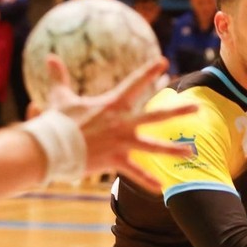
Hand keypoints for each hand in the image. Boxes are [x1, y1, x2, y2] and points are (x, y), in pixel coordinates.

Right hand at [41, 54, 194, 190]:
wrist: (50, 146)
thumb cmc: (56, 122)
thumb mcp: (59, 97)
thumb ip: (58, 77)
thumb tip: (48, 57)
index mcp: (112, 104)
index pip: (135, 83)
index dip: (149, 70)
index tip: (163, 61)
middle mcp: (122, 123)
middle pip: (157, 116)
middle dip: (179, 111)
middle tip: (198, 107)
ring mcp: (121, 143)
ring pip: (154, 147)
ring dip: (173, 150)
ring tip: (192, 152)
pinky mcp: (115, 161)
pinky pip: (135, 173)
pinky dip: (147, 181)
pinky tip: (163, 189)